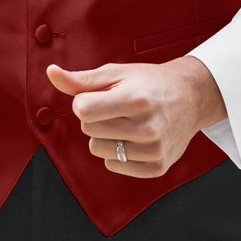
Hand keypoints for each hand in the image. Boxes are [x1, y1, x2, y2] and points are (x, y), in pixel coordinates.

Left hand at [46, 55, 226, 178]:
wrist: (190, 97)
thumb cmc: (149, 82)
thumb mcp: (116, 73)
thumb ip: (81, 79)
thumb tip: (50, 73)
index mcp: (136, 99)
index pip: (83, 110)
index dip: (85, 101)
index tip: (101, 95)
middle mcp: (147, 127)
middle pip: (88, 130)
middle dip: (96, 117)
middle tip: (118, 107)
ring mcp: (154, 150)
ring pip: (98, 150)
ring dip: (105, 136)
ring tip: (127, 122)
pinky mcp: (157, 168)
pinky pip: (113, 165)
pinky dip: (117, 153)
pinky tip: (135, 138)